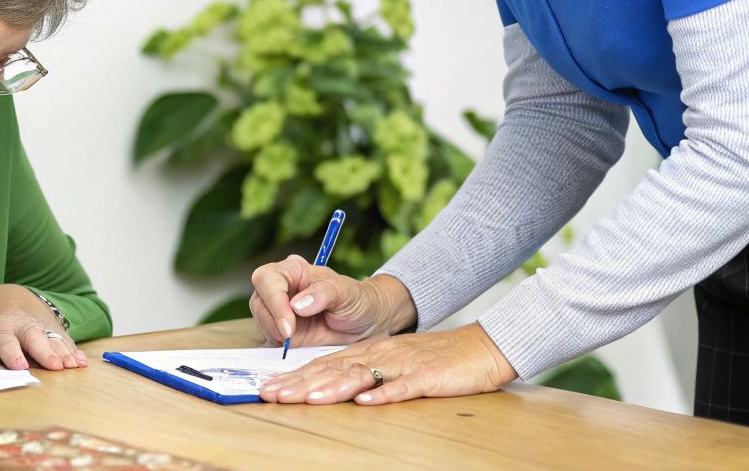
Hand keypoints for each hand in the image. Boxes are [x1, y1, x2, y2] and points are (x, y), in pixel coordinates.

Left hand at [0, 284, 87, 371]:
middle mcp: (21, 325)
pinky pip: (64, 338)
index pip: (6, 342)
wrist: (2, 298)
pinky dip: (73, 350)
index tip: (21, 366)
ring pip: (52, 337)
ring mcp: (39, 324)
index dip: (13, 354)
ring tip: (73, 365)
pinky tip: (81, 361)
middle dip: (46, 352)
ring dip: (63, 352)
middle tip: (56, 366)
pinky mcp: (52, 327)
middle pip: (35, 338)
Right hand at [248, 257, 415, 345]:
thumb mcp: (346, 292)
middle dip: (272, 321)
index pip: (267, 279)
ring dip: (274, 334)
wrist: (366, 322)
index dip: (274, 302)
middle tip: (291, 337)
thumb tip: (296, 305)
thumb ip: (323, 294)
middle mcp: (280, 288)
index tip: (289, 326)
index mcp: (292, 270)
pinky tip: (295, 345)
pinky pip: (268, 338)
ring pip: (260, 321)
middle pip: (258, 301)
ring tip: (299, 338)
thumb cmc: (357, 300)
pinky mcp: (280, 330)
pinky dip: (277, 345)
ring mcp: (277, 310)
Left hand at [259, 322, 518, 404]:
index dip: (295, 377)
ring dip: (333, 387)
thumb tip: (330, 387)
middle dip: (301, 383)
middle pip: (334, 369)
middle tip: (272, 393)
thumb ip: (363, 372)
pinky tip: (365, 400)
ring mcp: (402, 365)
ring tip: (308, 398)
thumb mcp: (392, 363)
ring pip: (361, 374)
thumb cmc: (435, 361)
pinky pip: (403, 386)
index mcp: (369, 353)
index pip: (324, 364)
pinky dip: (384, 393)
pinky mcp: (427, 376)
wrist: (479, 348)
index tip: (269, 387)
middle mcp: (379, 355)